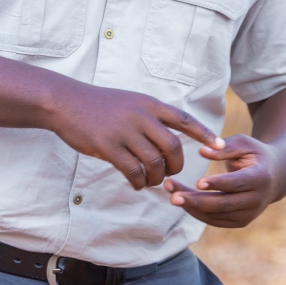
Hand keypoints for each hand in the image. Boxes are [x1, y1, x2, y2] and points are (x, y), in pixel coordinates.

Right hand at [48, 84, 224, 189]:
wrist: (66, 102)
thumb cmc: (98, 104)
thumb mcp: (128, 101)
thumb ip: (149, 116)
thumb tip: (169, 138)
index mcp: (148, 104)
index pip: (184, 119)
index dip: (204, 134)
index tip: (219, 146)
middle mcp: (140, 116)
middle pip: (173, 147)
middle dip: (176, 166)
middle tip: (169, 174)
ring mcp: (124, 131)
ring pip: (154, 163)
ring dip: (155, 177)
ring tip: (149, 181)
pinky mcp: (108, 147)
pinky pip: (133, 172)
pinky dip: (138, 182)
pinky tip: (135, 183)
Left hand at [163, 134, 281, 227]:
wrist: (275, 176)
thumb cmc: (255, 154)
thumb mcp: (244, 143)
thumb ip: (224, 147)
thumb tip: (202, 151)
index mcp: (260, 178)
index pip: (237, 184)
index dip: (218, 184)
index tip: (198, 182)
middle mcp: (256, 200)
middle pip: (224, 204)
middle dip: (197, 201)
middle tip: (173, 195)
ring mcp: (249, 214)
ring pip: (217, 215)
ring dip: (192, 207)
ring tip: (171, 194)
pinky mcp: (240, 222)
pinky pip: (215, 220)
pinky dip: (197, 212)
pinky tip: (181, 200)